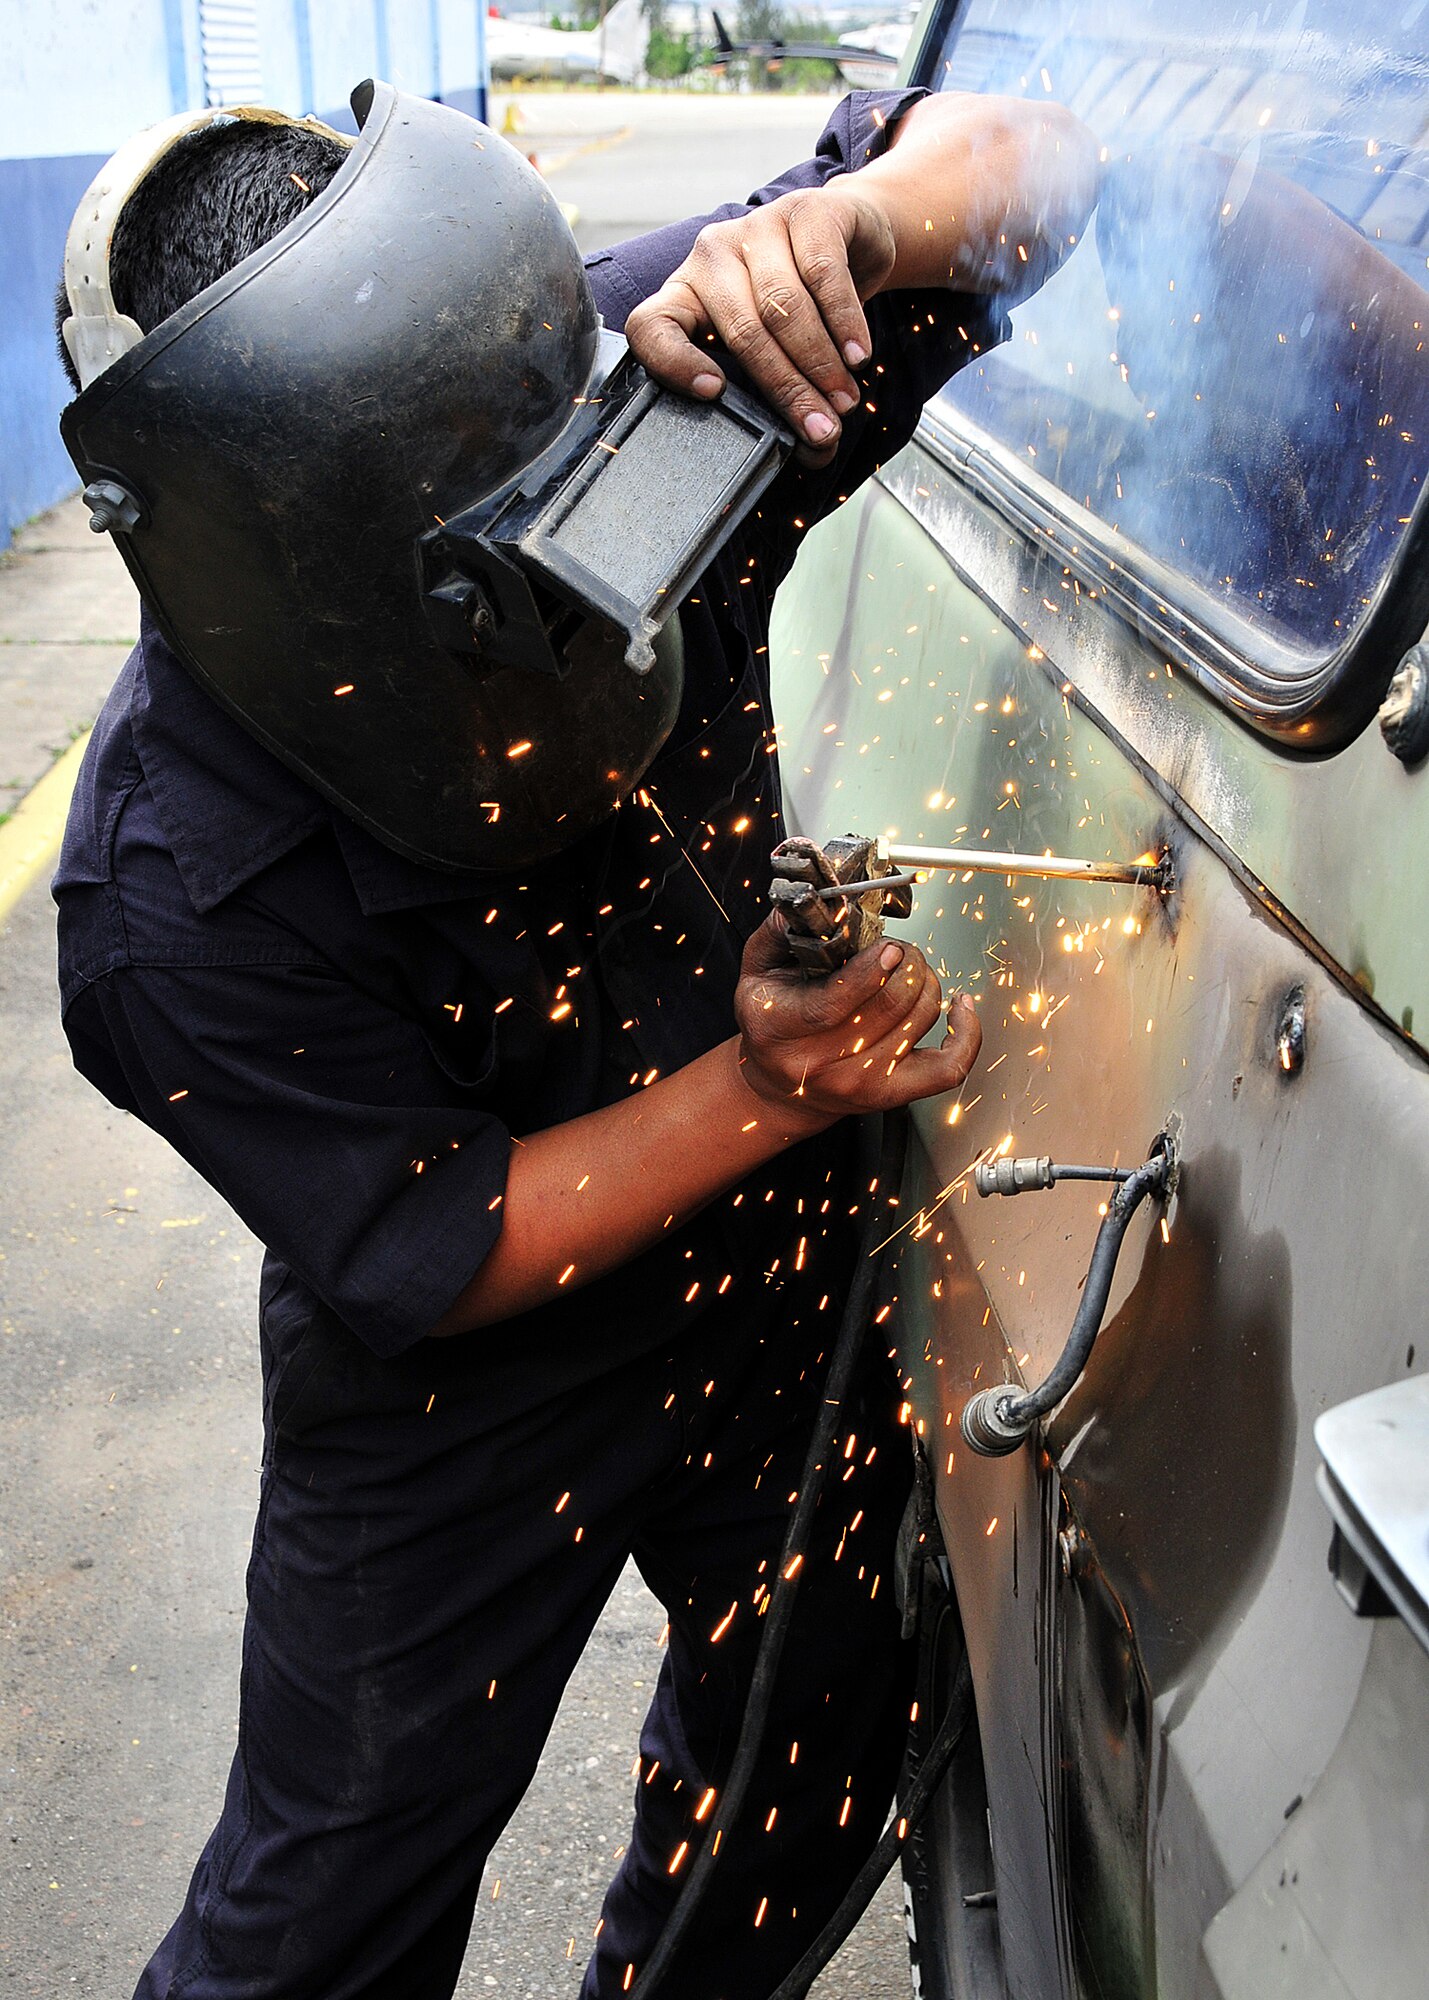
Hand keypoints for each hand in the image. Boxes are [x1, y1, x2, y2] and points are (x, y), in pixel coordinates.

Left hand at [624, 184, 896, 464]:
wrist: (852, 238)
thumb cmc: (804, 306)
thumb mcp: (780, 351)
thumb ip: (786, 399)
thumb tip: (817, 454)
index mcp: (686, 295)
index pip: (652, 326)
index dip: (673, 362)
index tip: (713, 393)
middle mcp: (712, 256)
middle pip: (742, 330)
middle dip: (786, 387)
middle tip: (821, 428)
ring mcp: (756, 226)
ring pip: (783, 305)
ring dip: (819, 362)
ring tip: (844, 400)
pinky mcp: (805, 210)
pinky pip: (822, 274)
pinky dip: (844, 322)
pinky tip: (858, 355)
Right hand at [734, 914, 981, 1127]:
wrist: (781, 1088)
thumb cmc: (771, 1024)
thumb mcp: (758, 970)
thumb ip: (780, 930)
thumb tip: (815, 901)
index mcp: (780, 1027)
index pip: (835, 1003)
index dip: (871, 969)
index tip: (887, 947)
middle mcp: (820, 1062)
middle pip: (890, 1005)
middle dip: (906, 962)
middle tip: (898, 950)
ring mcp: (860, 1082)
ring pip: (920, 1020)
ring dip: (926, 982)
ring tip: (910, 970)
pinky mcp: (893, 1094)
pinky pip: (949, 1067)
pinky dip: (967, 1033)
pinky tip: (960, 1007)